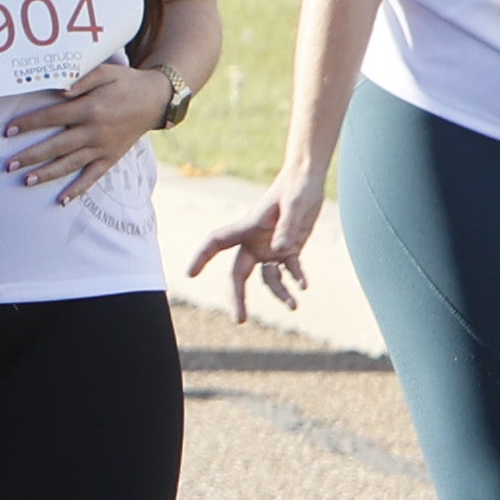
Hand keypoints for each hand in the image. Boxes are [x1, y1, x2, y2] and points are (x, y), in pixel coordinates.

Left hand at [5, 61, 173, 203]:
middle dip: (30, 156)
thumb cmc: (126, 82)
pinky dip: (78, 189)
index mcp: (90, 108)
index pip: (52, 117)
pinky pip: (93, 176)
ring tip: (26, 181)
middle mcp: (94, 131)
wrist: (157, 99)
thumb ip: (81, 79)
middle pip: (56, 145)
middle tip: (8, 165)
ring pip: (71, 164)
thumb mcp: (105, 72)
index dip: (29, 124)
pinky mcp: (112, 158)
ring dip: (47, 174)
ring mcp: (103, 147)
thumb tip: (60, 91)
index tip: (7, 131)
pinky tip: (62, 200)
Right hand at [189, 161, 325, 317]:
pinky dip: (296, 279)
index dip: (202, 258)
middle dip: (237, 297)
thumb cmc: (298, 187)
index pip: (216, 243)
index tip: (190, 274)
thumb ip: (288, 227)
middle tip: (239, 320)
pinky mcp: (289, 249)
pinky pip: (289, 271)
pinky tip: (304, 286)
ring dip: (279, 293)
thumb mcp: (295, 205)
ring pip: (267, 278)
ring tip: (293, 306)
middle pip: (238, 274)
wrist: (308, 180)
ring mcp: (271, 247)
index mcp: (247, 227)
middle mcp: (255, 241)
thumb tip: (282, 251)